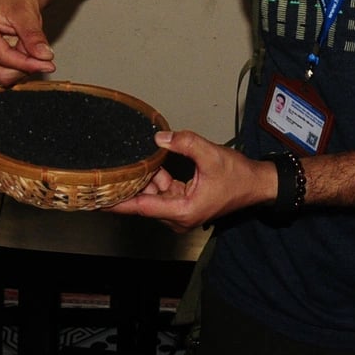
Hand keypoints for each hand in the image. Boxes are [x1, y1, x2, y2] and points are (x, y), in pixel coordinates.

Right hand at [0, 0, 55, 85]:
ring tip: (27, 42)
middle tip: (40, 49)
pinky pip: (6, 73)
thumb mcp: (26, 12)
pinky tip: (23, 48)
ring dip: (23, 64)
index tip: (49, 64)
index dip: (28, 63)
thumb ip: (33, 36)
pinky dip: (20, 65)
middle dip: (25, 65)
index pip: (3, 57)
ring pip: (5, 76)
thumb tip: (44, 56)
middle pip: (1, 73)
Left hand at [108, 130, 276, 231]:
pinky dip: (157, 180)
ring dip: (144, 180)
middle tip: (106, 173)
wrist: (257, 185)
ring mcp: (182, 212)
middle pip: (144, 202)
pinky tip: (151, 164)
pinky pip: (163, 193)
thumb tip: (159, 138)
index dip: (118, 203)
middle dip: (127, 187)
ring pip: (153, 197)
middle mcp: (180, 216)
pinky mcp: (185, 206)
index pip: (142, 207)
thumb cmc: (239, 176)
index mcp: (183, 210)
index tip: (97, 201)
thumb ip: (185, 143)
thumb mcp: (211, 155)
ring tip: (128, 163)